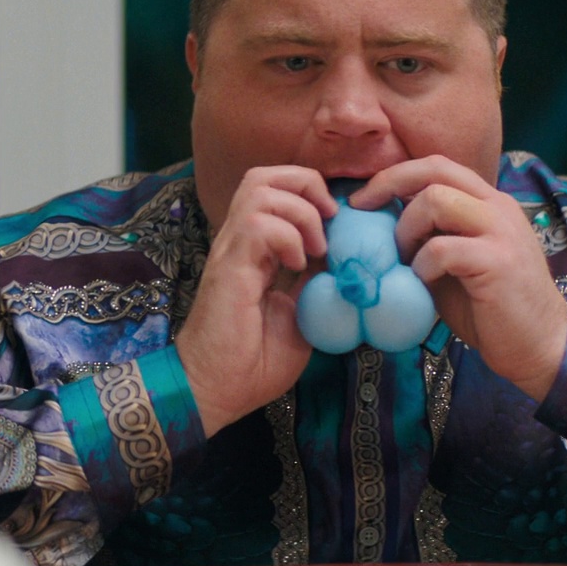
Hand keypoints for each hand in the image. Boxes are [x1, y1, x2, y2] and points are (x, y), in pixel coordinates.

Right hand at [175, 166, 333, 436]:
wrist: (219, 390)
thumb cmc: (255, 361)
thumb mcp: (302, 314)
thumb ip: (317, 284)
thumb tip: (347, 261)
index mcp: (257, 250)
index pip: (278, 193)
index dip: (313, 196)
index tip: (340, 226)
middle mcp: (240, 242)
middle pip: (265, 175)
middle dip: (306, 185)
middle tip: (330, 221)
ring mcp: (231, 251)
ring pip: (260, 188)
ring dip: (299, 211)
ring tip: (315, 248)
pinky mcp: (228, 266)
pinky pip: (256, 224)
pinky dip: (286, 236)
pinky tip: (297, 265)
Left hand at [352, 156, 566, 400]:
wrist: (539, 345)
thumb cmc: (491, 308)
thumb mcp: (455, 263)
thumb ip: (430, 238)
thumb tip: (379, 227)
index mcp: (488, 203)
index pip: (438, 166)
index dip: (395, 175)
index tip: (364, 199)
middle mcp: (497, 207)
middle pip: (435, 170)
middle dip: (389, 183)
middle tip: (362, 209)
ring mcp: (500, 231)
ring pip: (435, 200)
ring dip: (406, 229)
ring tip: (405, 260)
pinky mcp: (497, 262)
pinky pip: (441, 248)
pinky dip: (421, 265)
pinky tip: (424, 283)